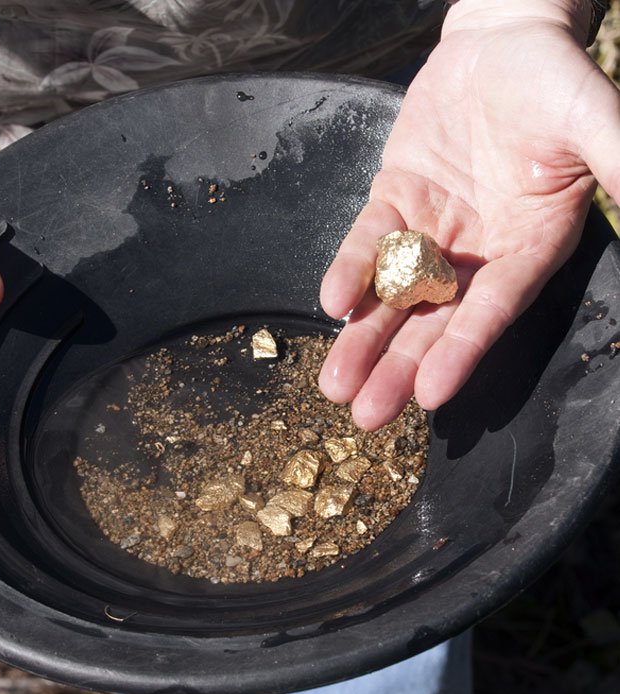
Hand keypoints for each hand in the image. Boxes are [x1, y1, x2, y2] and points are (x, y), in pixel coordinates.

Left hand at [319, 0, 619, 429]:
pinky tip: (333, 303)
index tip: (430, 395)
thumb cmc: (554, 79)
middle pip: (433, 322)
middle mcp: (478, 252)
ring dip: (363, 338)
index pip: (492, 311)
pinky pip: (369, 241)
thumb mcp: (592, 117)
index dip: (462, 352)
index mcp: (529, 247)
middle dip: (397, 368)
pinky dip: (351, 269)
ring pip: (393, 295)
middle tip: (365, 417)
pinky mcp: (396, 201)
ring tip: (336, 386)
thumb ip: (617, 158)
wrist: (500, 46)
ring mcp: (433, 229)